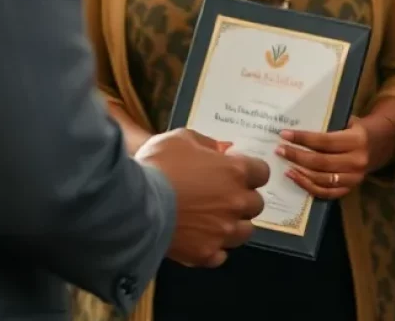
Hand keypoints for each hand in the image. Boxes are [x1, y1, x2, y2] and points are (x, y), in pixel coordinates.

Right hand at [136, 128, 268, 267]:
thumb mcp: (182, 138)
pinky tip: (202, 240)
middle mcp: (236, 202)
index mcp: (236, 171)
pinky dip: (214, 249)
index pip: (262, 173)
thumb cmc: (158, 165)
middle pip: (256, 204)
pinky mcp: (204, 254)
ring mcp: (222, 231)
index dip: (251, 172)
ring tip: (216, 221)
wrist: (132, 205)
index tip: (236, 173)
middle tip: (223, 197)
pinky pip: (221, 256)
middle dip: (243, 199)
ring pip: (244, 232)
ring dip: (234, 225)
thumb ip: (206, 143)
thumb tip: (220, 150)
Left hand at [276, 118, 369, 199]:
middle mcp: (357, 161)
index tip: (284, 134)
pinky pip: (326, 192)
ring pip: (321, 179)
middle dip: (297, 156)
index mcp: (357, 140)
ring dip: (300, 173)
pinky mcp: (350, 189)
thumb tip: (299, 129)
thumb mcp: (350, 121)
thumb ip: (330, 126)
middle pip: (320, 162)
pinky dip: (308, 187)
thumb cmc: (359, 128)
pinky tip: (296, 177)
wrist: (381, 143)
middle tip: (280, 150)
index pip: (324, 141)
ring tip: (285, 165)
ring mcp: (354, 178)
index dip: (303, 138)